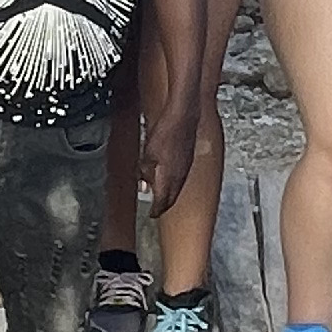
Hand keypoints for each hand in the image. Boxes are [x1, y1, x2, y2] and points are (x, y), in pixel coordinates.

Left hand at [142, 103, 200, 217]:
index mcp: (168, 178)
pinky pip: (181, 178)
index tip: (151, 214)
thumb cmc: (166, 132)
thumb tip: (143, 184)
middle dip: (163, 206)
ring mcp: (186, 168)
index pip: (162, 202)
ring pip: (177, 189)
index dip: (155, 210)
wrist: (184, 117)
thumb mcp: (147, 154)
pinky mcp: (189, 160)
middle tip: (156, 208)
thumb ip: (144, 172)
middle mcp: (180, 177)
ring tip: (161, 195)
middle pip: (172, 198)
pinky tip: (169, 177)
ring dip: (169, 195)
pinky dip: (174, 183)